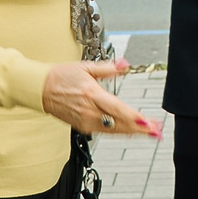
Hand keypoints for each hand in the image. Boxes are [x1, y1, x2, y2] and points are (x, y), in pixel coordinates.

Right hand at [41, 59, 159, 137]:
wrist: (40, 89)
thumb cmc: (61, 76)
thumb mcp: (86, 67)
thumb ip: (108, 68)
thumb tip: (125, 65)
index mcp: (92, 95)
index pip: (117, 109)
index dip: (134, 118)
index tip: (147, 122)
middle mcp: (89, 111)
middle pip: (119, 124)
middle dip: (140, 129)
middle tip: (157, 131)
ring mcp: (85, 121)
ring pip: (113, 130)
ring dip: (133, 132)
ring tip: (149, 133)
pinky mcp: (82, 126)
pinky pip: (105, 131)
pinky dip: (119, 132)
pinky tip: (131, 131)